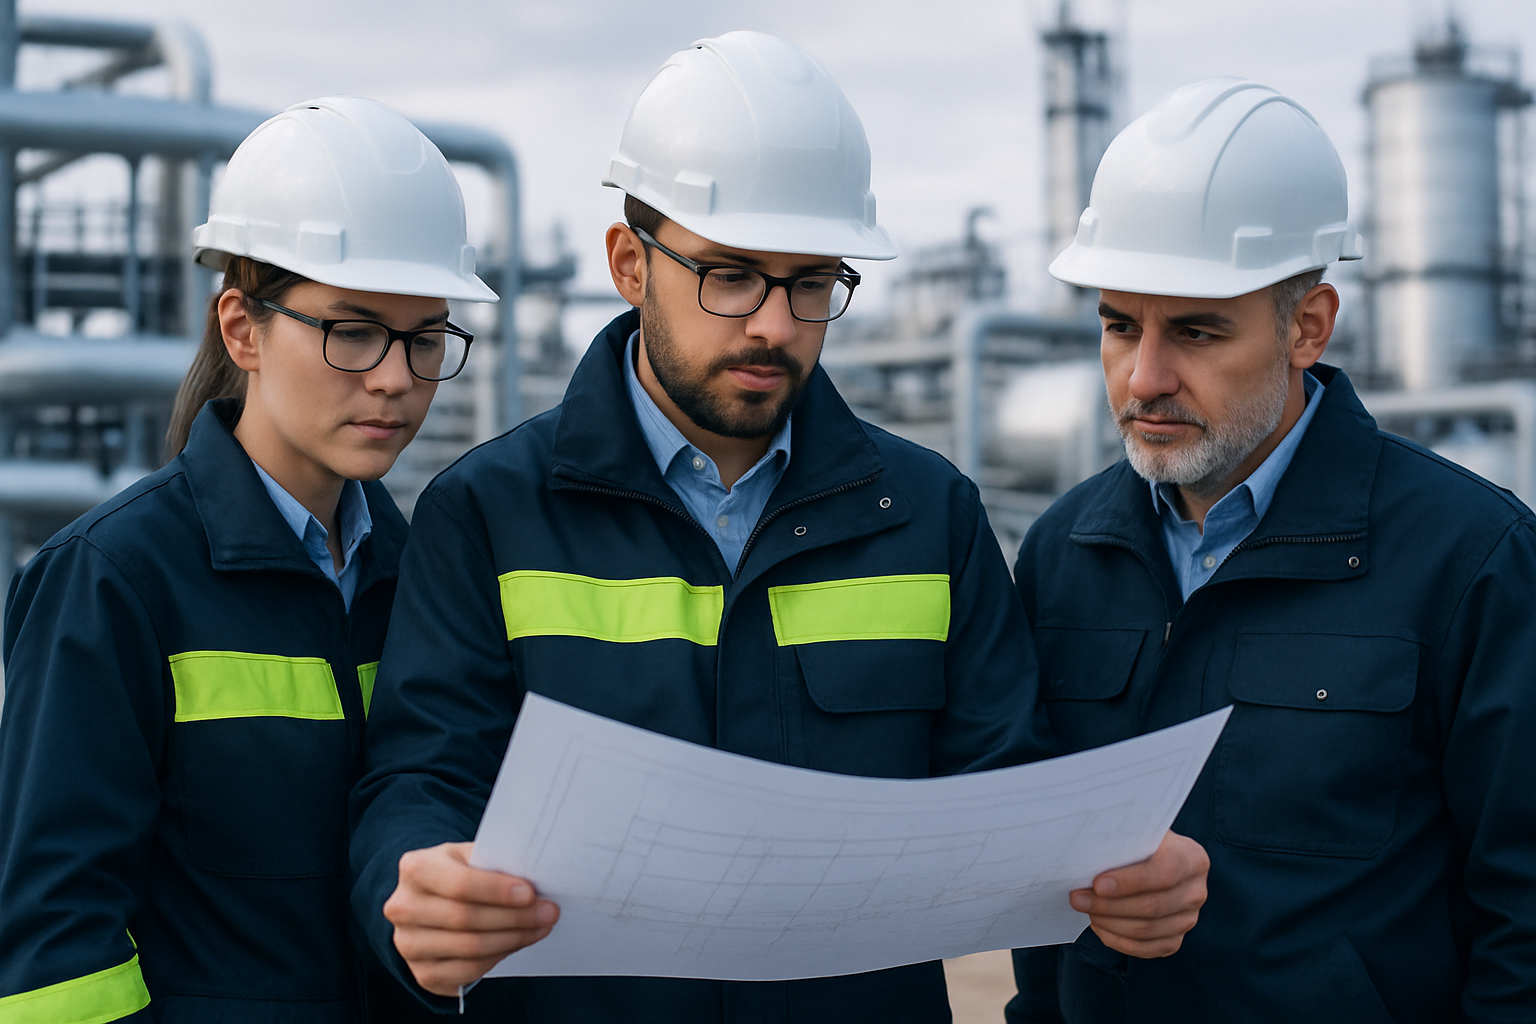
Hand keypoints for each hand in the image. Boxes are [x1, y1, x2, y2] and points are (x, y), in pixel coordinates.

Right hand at [384, 841, 559, 995]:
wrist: (430, 902)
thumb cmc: (458, 873)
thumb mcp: (470, 857)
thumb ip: (495, 862)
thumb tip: (537, 875)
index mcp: (415, 868)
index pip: (459, 884)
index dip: (497, 891)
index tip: (530, 893)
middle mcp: (404, 907)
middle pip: (467, 918)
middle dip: (515, 917)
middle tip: (548, 912)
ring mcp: (409, 944)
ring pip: (470, 948)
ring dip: (513, 938)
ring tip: (539, 927)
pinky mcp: (422, 972)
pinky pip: (467, 971)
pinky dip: (498, 958)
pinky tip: (516, 943)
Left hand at [1069, 830, 1207, 957]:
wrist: (1151, 860)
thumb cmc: (1138, 843)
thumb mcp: (1137, 833)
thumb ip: (1122, 840)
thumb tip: (1088, 852)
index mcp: (1192, 858)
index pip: (1164, 874)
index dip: (1129, 882)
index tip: (1097, 884)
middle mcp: (1196, 891)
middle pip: (1152, 907)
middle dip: (1108, 905)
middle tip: (1077, 898)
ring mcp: (1188, 919)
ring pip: (1145, 931)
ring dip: (1108, 923)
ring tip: (1085, 909)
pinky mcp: (1175, 940)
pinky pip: (1145, 949)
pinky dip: (1117, 940)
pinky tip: (1099, 926)